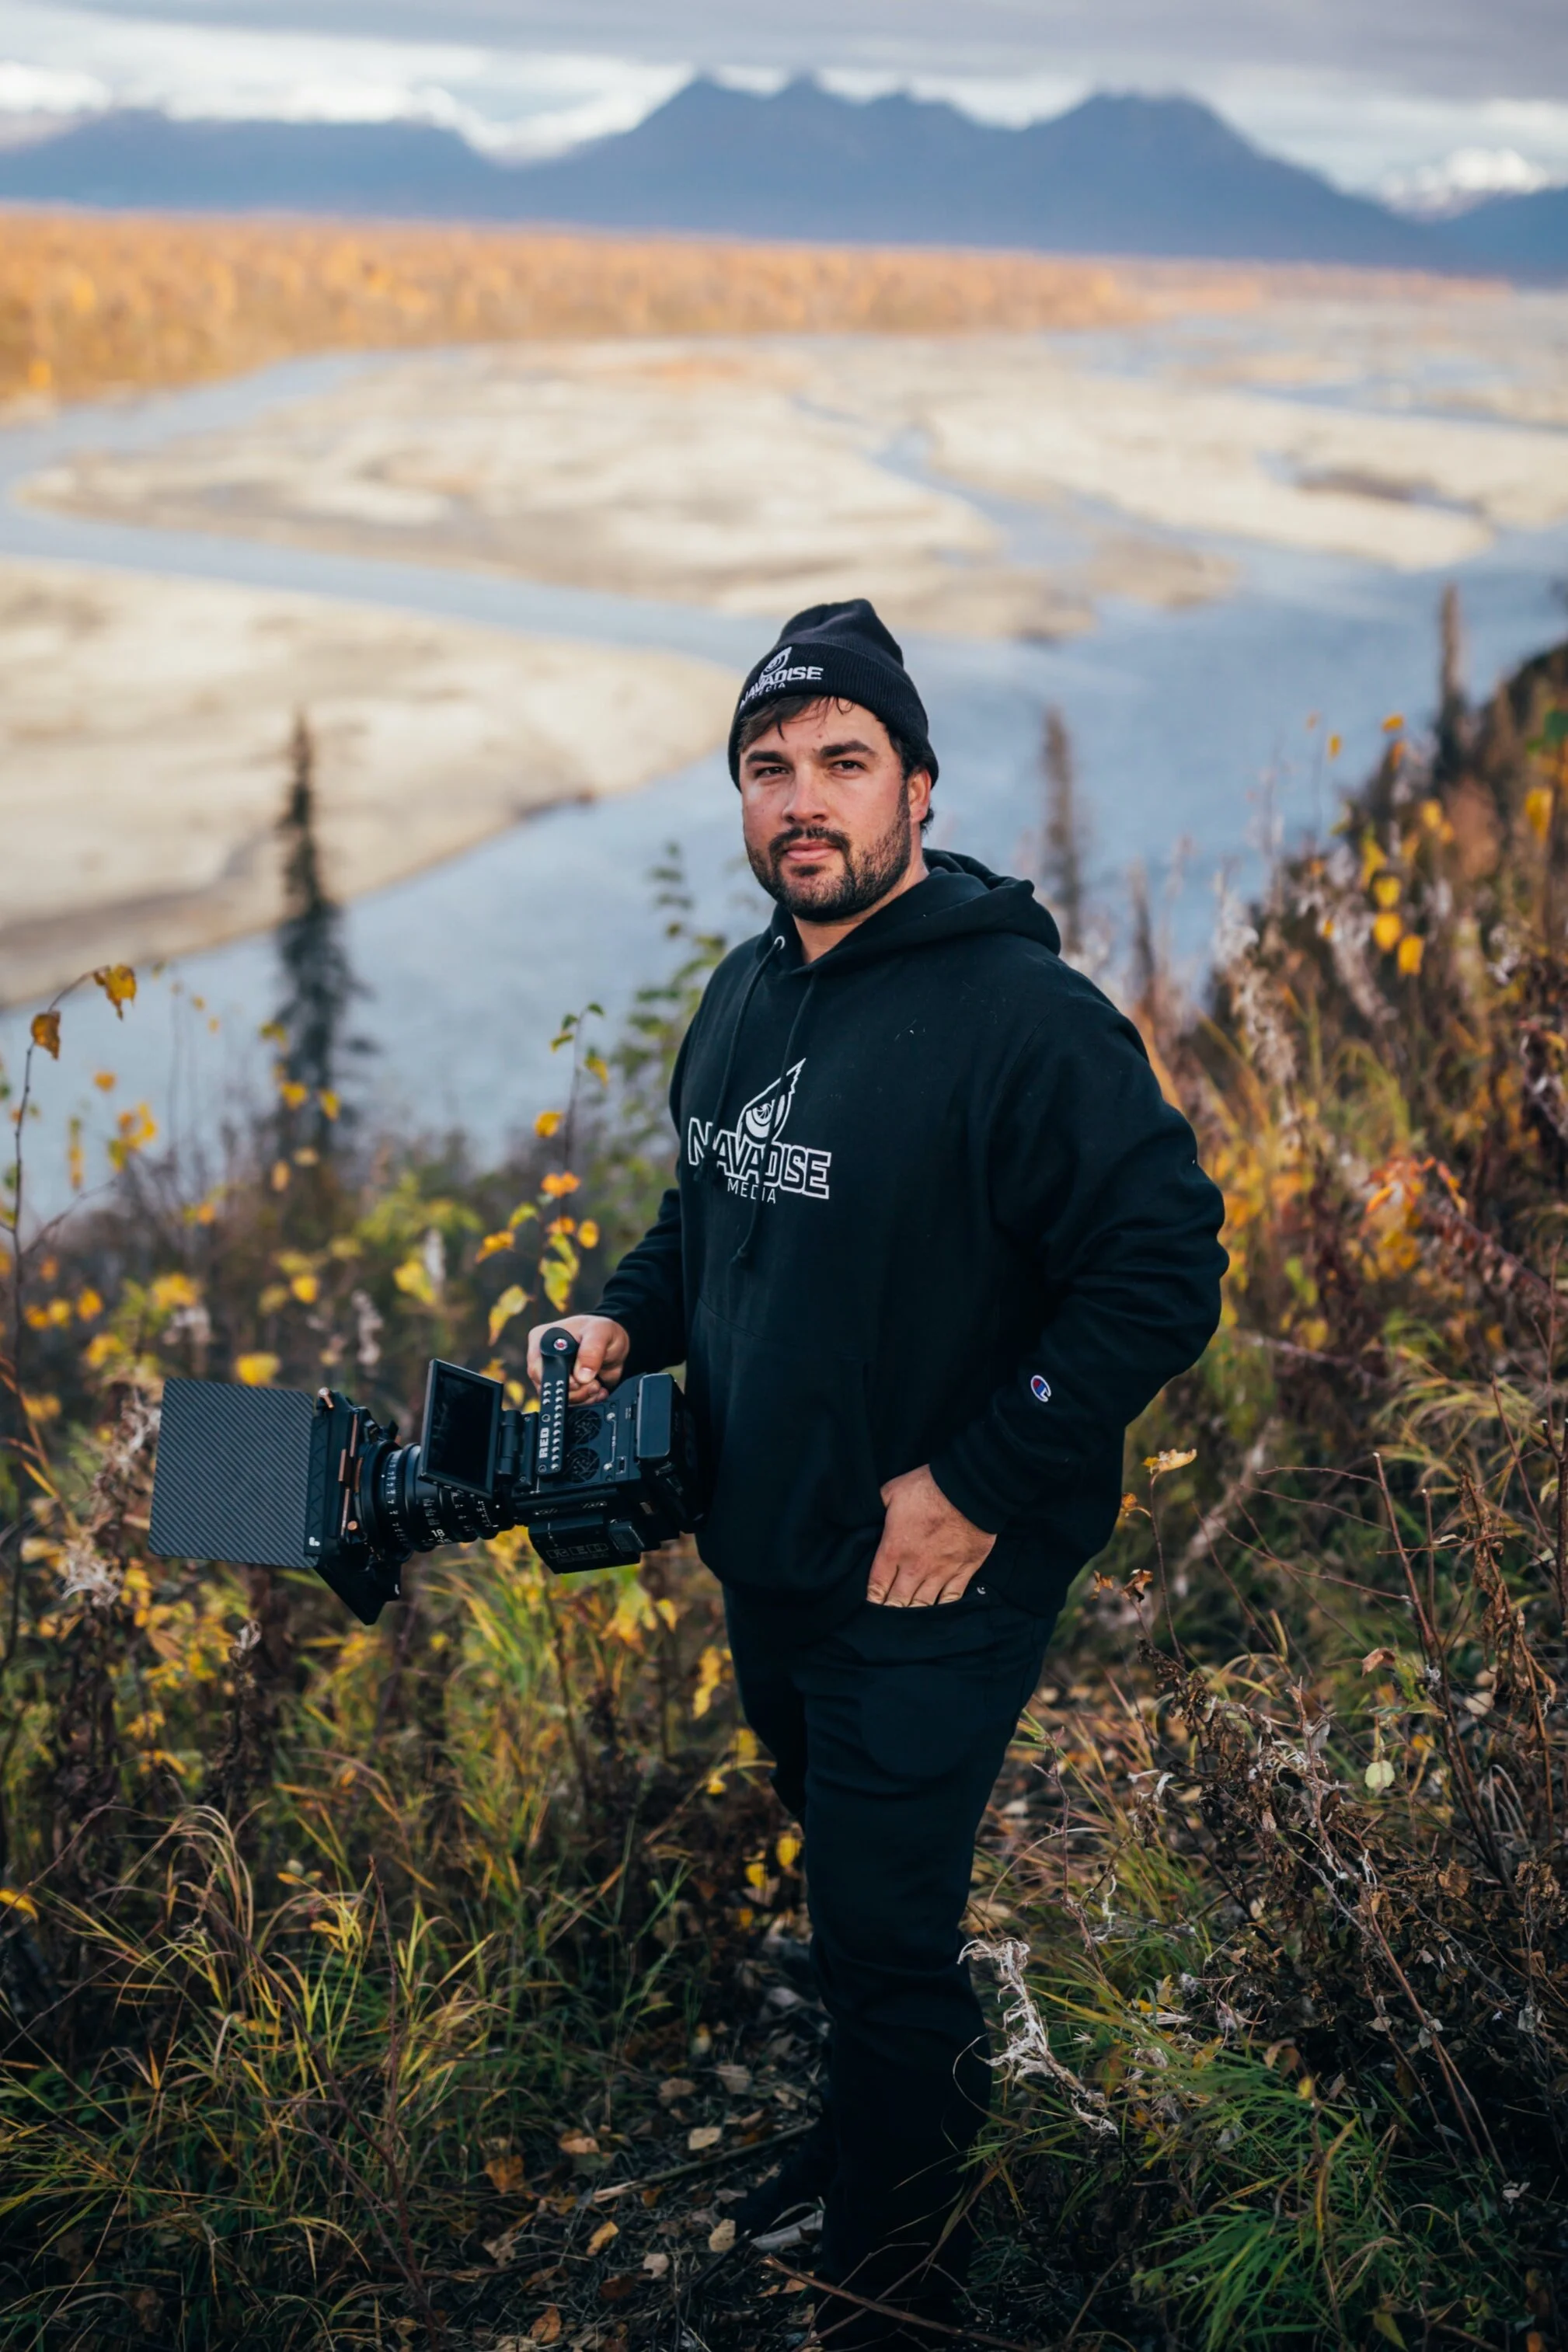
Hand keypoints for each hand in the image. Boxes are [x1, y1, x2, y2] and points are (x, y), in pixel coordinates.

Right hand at [525, 1313, 629, 1404]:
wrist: (612, 1344)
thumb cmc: (601, 1331)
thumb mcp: (600, 1332)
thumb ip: (591, 1350)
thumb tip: (581, 1376)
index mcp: (542, 1339)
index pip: (537, 1366)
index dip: (558, 1378)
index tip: (579, 1381)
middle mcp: (543, 1359)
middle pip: (547, 1386)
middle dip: (575, 1390)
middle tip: (593, 1383)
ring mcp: (552, 1375)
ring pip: (559, 1398)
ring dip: (582, 1397)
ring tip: (597, 1385)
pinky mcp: (564, 1388)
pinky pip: (570, 1403)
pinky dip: (586, 1400)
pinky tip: (598, 1390)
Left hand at [866, 1466, 995, 1606]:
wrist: (970, 1490)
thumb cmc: (928, 1487)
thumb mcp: (891, 1491)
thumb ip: (876, 1507)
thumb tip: (864, 1514)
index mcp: (894, 1549)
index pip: (877, 1585)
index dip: (872, 1598)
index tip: (870, 1604)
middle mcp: (915, 1566)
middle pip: (898, 1601)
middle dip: (890, 1611)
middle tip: (886, 1619)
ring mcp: (941, 1571)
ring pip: (923, 1604)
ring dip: (914, 1613)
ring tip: (907, 1621)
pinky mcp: (964, 1571)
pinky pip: (951, 1598)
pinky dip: (942, 1608)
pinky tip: (937, 1614)